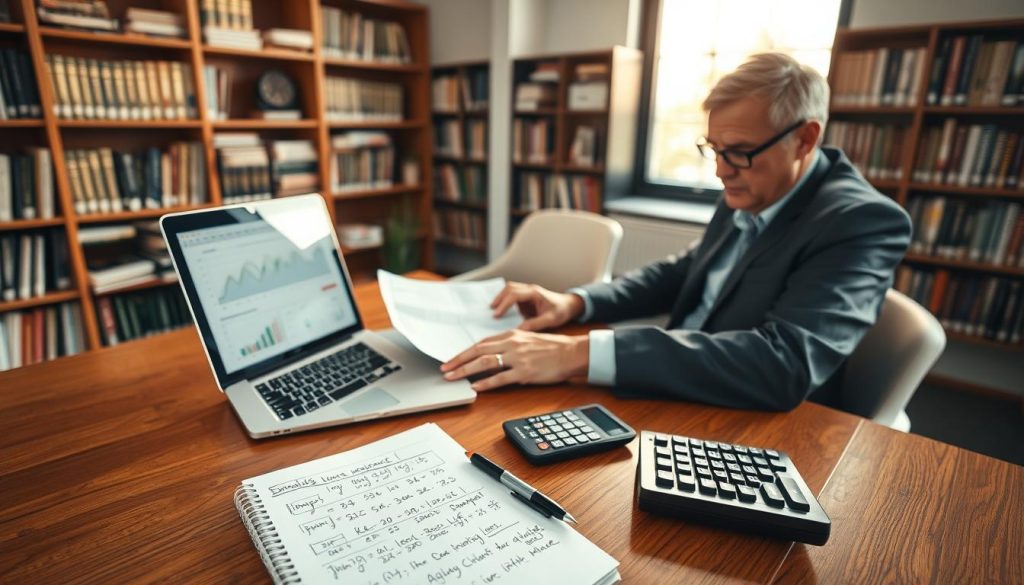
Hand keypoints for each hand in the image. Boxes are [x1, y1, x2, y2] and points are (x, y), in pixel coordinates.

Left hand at [440, 330, 588, 390]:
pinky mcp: (525, 372)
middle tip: (444, 368)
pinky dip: (486, 382)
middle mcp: (512, 344)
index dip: (464, 351)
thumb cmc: (552, 347)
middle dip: (458, 360)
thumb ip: (510, 344)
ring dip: (466, 370)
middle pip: (478, 350)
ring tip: (453, 377)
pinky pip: (500, 377)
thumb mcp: (528, 339)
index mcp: (512, 335)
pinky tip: (475, 386)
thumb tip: (491, 352)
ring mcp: (518, 358)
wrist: (572, 353)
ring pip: (485, 362)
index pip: (481, 342)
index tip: (452, 358)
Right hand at [491, 282, 584, 330]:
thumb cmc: (561, 311)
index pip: (515, 295)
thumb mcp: (550, 320)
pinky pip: (512, 296)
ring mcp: (527, 292)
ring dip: (500, 298)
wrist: (569, 306)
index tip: (496, 315)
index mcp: (535, 293)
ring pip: (509, 289)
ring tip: (493, 311)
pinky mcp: (525, 298)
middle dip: (499, 298)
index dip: (504, 304)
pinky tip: (500, 311)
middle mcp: (529, 289)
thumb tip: (519, 331)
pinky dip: (505, 301)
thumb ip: (535, 324)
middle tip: (491, 311)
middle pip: (509, 288)